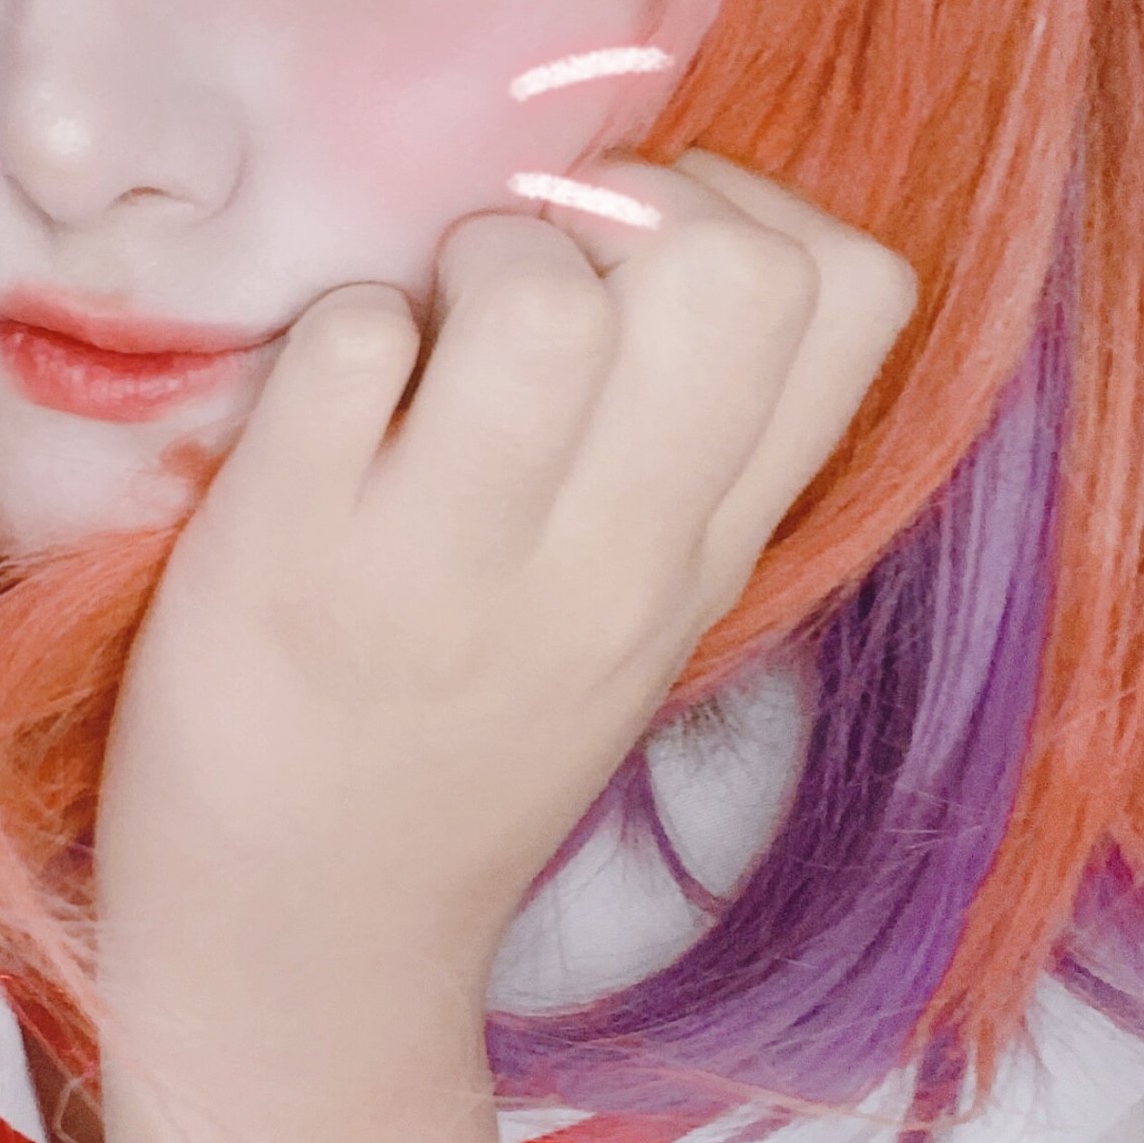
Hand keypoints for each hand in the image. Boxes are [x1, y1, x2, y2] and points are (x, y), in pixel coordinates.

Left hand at [95, 150, 917, 1017]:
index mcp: (708, 551)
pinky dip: (330, 335)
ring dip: (468, 260)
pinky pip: (347, 338)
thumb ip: (684, 437)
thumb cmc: (458, 728)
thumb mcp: (635, 605)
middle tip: (531, 284)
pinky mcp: (285, 554)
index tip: (644, 269)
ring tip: (422, 344)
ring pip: (538, 294)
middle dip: (624, 206)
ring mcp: (447, 564)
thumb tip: (682, 212)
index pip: (859, 292)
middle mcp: (608, 560)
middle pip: (734, 268)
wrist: (302, 936)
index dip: (753, 213)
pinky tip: (323, 411)